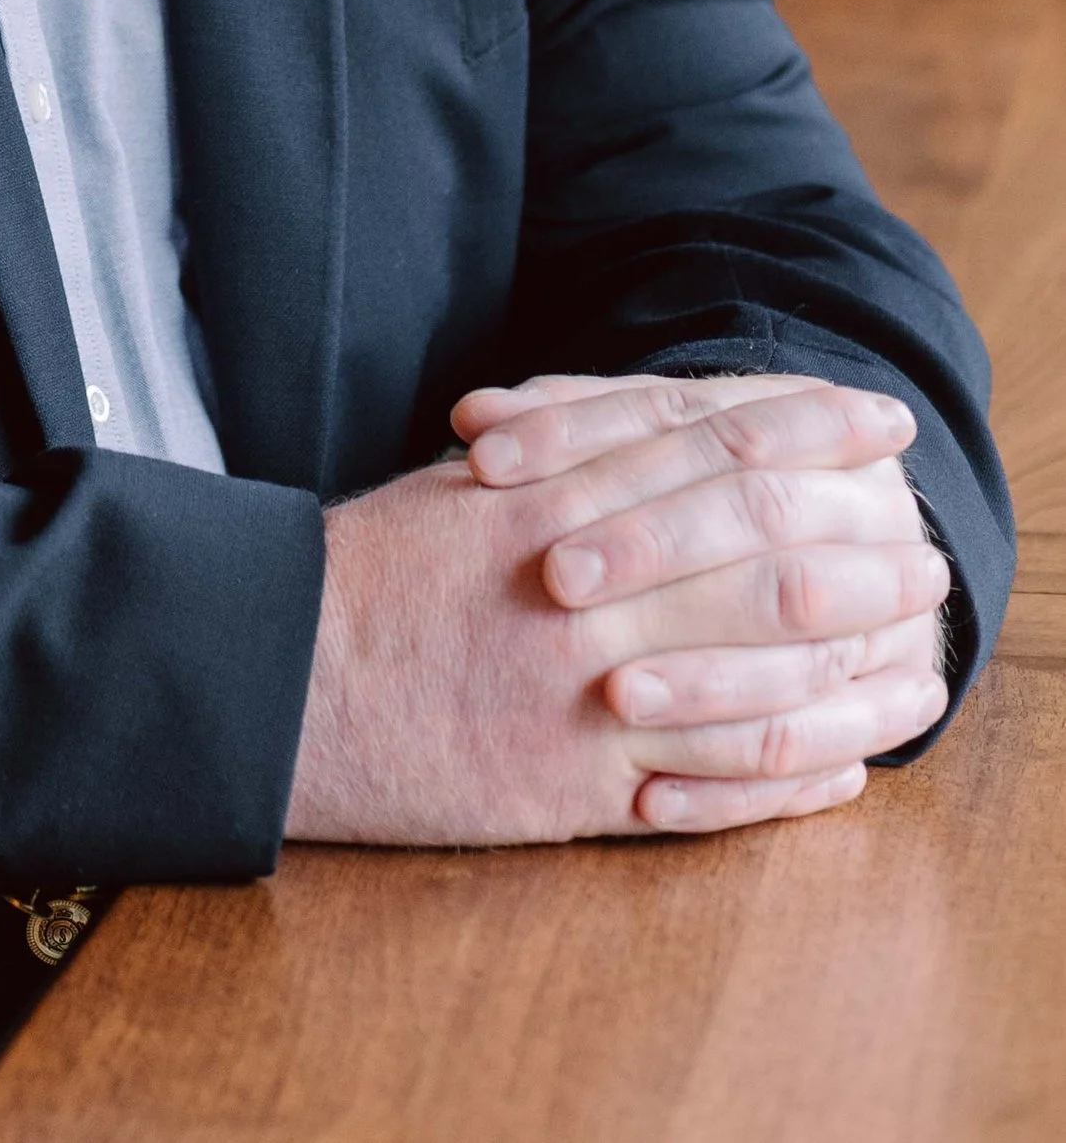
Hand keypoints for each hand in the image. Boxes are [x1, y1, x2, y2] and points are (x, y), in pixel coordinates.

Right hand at [284, 370, 947, 847]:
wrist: (281, 675)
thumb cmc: (361, 573)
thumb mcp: (459, 487)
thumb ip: (555, 455)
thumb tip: (646, 432)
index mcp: (557, 494)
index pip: (712, 445)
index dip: (807, 427)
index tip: (874, 418)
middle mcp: (588, 585)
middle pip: (759, 555)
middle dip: (857, 548)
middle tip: (922, 545)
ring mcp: (585, 689)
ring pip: (757, 678)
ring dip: (847, 671)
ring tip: (911, 665)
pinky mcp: (572, 785)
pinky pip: (708, 786)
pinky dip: (787, 778)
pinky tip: (839, 768)